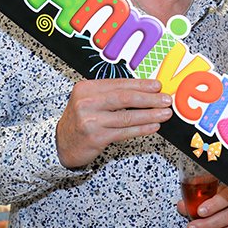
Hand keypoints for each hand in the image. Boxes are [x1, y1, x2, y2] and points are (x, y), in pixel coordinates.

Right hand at [55, 78, 172, 167]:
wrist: (61, 143)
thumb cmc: (81, 120)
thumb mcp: (90, 101)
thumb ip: (112, 95)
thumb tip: (145, 92)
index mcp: (87, 88)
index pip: (119, 84)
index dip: (141, 84)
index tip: (157, 86)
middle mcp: (87, 102)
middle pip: (125, 98)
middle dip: (149, 98)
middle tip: (166, 100)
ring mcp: (90, 120)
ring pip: (127, 116)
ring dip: (150, 115)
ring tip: (164, 114)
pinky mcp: (95, 137)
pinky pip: (124, 132)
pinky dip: (141, 129)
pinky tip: (153, 126)